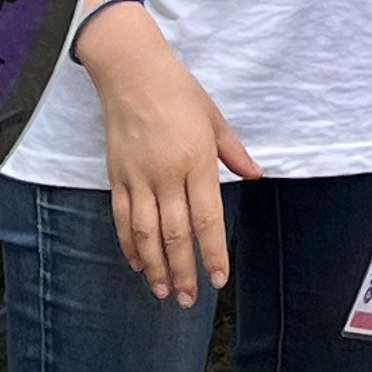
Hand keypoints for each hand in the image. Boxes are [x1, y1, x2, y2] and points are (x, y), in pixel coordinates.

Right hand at [82, 7, 260, 305]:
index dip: (212, 252)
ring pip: (146, 234)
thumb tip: (254, 175)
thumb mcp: (214, 117)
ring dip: (154, 267)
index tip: (218, 278)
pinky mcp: (117, 176)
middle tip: (190, 300)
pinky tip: (136, 264)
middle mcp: (167, 174)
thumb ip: (234, 152)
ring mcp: (138, 177)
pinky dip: (128, 245)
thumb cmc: (178, 90)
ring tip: (163, 292)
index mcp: (196, 161)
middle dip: (183, 271)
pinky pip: (122, 218)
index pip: (207, 218)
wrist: (131, 71)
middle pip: (175, 234)